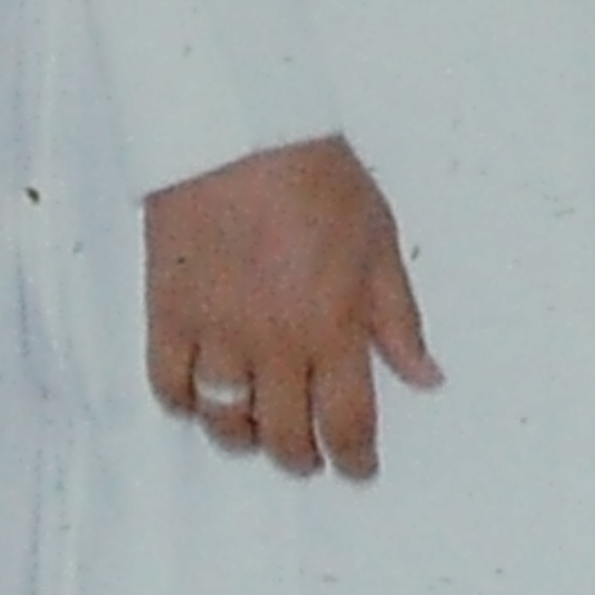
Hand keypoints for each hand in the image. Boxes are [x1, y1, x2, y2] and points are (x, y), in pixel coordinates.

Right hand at [143, 134, 440, 481]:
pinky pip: (169, 385)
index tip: (358, 467)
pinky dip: (184, 402)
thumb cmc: (315, 172)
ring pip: (225, 421)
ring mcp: (217, 332)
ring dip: (244, 437)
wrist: (238, 127)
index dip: (354, 459)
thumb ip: (399, 318)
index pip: (348, 424)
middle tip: (309, 454)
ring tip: (256, 429)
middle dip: (302, 457)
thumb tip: (424, 376)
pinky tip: (201, 394)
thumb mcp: (379, 240)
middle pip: (285, 437)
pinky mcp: (169, 313)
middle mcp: (276, 343)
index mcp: (334, 326)